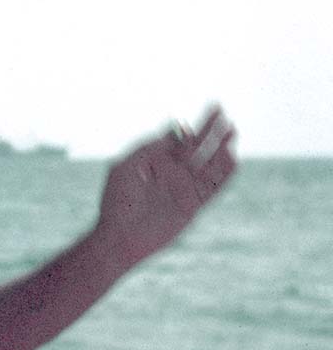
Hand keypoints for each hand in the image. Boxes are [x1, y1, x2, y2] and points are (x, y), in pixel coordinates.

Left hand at [95, 106, 236, 267]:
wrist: (120, 236)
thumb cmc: (117, 201)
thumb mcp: (126, 167)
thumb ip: (149, 148)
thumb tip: (174, 132)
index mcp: (154, 163)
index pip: (177, 141)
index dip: (188, 127)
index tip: (192, 120)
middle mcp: (171, 174)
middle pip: (197, 148)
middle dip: (210, 131)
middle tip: (223, 113)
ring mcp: (183, 189)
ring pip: (208, 165)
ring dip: (220, 149)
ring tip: (232, 131)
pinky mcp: (192, 205)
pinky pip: (212, 187)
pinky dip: (223, 174)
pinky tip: (232, 159)